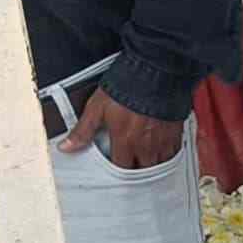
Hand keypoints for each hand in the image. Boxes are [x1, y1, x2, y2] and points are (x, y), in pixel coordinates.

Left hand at [58, 91, 183, 169]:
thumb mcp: (97, 107)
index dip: (118, 170)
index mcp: (125, 141)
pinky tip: (162, 150)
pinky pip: (174, 153)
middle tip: (132, 165)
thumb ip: (83, 131)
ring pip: (159, 164)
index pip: (122, 169)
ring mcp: (163, 140)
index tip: (116, 166)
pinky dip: (168, 155)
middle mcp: (145, 145)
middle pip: (142, 171)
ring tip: (147, 161)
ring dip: (152, 165)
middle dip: (136, 170)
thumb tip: (66, 147)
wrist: (155, 71)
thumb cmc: (127, 86)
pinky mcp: (176, 131)